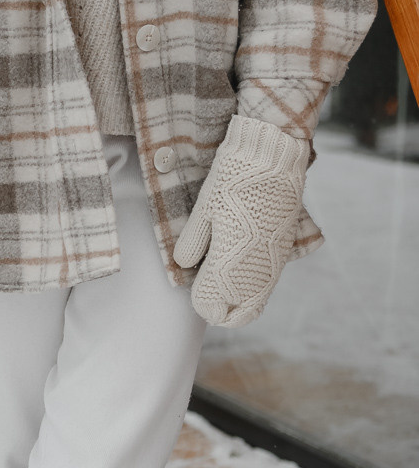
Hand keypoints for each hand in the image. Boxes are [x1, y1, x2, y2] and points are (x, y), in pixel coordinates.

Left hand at [173, 116, 309, 327]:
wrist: (273, 155)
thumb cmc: (234, 178)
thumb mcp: (205, 208)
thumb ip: (194, 241)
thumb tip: (184, 266)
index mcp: (231, 259)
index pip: (215, 305)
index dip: (203, 306)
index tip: (195, 296)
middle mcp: (256, 266)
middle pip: (242, 312)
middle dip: (223, 312)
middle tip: (209, 304)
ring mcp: (274, 259)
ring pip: (259, 299)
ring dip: (241, 302)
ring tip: (224, 295)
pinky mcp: (285, 248)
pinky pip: (270, 282)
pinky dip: (256, 288)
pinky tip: (243, 279)